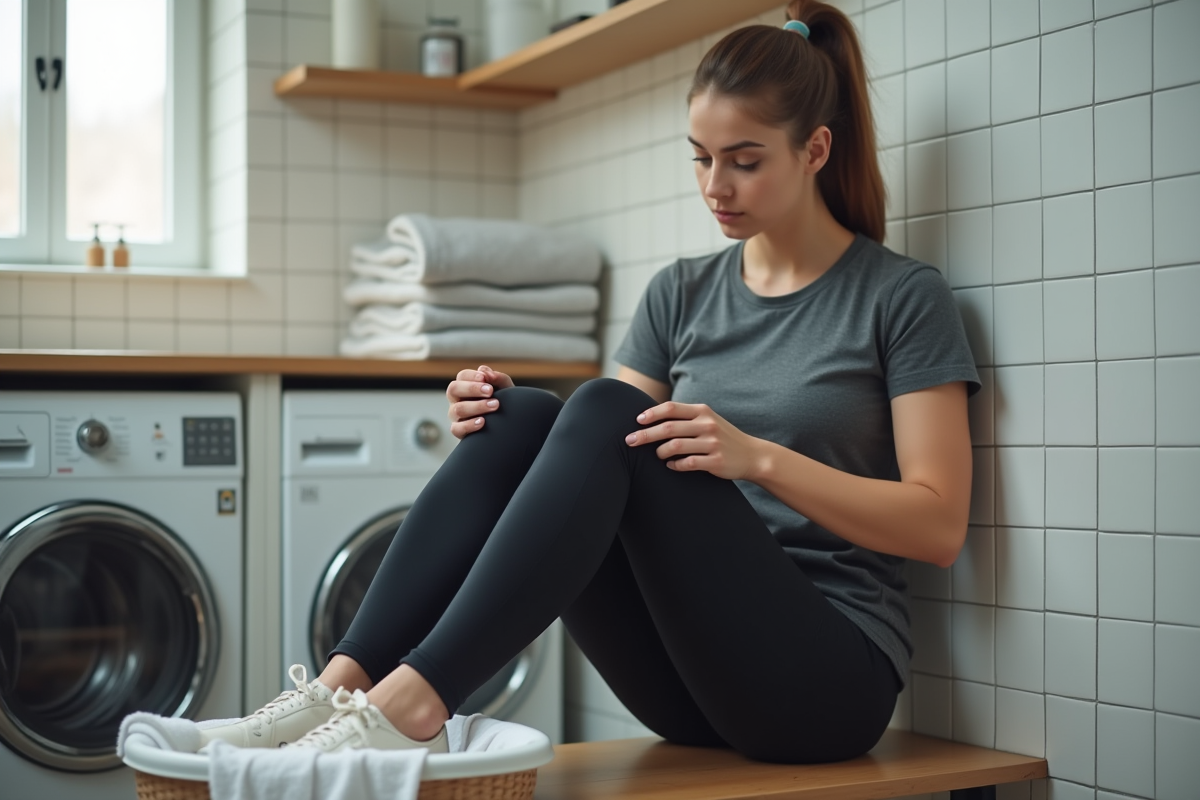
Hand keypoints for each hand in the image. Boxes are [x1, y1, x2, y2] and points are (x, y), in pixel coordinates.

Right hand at [446, 365, 514, 438]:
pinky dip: (469, 425)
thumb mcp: (506, 389)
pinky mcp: (459, 431)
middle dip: (472, 388)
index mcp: (466, 386)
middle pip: (453, 389)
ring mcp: (456, 416)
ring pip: (457, 409)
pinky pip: (457, 429)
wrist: (511, 425)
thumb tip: (484, 370)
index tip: (485, 378)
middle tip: (490, 391)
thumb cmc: (505, 403)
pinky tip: (483, 422)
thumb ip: (497, 378)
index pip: (462, 376)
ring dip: (477, 406)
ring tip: (494, 405)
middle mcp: (457, 399)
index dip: (472, 376)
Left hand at [624, 401, 762, 480]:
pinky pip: (687, 463)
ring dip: (660, 452)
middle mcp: (707, 425)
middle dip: (645, 435)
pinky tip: (671, 466)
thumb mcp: (707, 420)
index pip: (671, 408)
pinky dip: (674, 465)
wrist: (752, 455)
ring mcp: (712, 443)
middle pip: (668, 428)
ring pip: (675, 446)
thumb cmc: (722, 436)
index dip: (651, 414)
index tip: (637, 421)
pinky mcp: (715, 461)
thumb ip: (685, 417)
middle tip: (629, 441)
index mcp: (703, 411)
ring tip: (657, 455)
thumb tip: (651, 417)